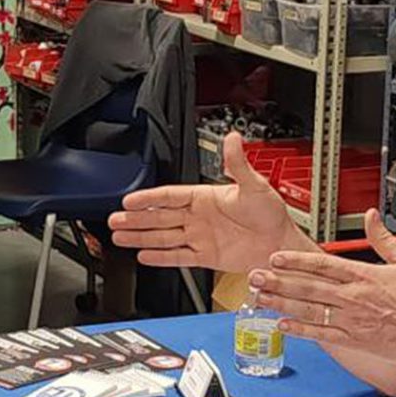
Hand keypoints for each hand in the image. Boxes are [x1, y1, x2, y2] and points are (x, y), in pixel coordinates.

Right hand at [108, 132, 310, 273]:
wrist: (281, 244)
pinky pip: (178, 257)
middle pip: (160, 217)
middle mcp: (199, 218)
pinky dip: (160, 257)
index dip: (148, 198)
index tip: (129, 200)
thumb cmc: (272, 213)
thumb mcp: (254, 184)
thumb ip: (238, 163)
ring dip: (141, 237)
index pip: (169, 196)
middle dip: (136, 219)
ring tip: (119, 236)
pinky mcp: (206, 256)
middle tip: (114, 220)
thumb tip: (233, 139)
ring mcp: (200, 238)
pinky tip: (143, 255)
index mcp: (206, 198)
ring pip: (163, 237)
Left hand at [251, 211, 395, 374]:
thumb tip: (371, 215)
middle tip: (254, 277)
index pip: (323, 265)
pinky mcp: (353, 340)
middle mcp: (353, 298)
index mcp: (365, 276)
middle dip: (278, 281)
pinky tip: (282, 325)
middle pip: (308, 287)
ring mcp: (351, 321)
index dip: (296, 260)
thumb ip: (383, 238)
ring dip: (281, 304)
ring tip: (260, 298)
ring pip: (309, 310)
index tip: (275, 257)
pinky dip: (300, 330)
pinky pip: (321, 335)